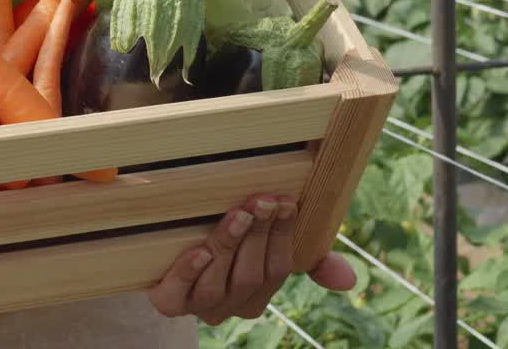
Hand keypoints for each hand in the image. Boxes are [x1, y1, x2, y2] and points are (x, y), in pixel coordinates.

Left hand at [147, 195, 355, 324]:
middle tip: (262, 200)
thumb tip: (349, 280)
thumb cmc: (224, 241)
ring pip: (217, 282)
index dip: (282, 235)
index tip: (286, 201)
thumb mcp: (263, 242)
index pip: (278, 268)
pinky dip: (189, 272)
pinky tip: (199, 251)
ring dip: (228, 245)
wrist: (158, 246)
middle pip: (249, 275)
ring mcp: (196, 306)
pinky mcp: (167, 301)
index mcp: (255, 296)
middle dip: (258, 235)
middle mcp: (228, 306)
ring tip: (238, 214)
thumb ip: (308, 258)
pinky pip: (178, 293)